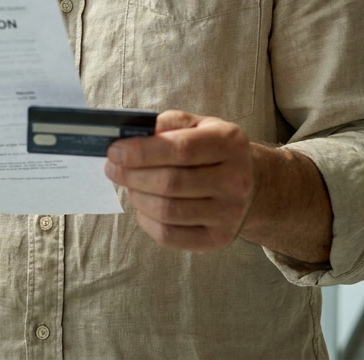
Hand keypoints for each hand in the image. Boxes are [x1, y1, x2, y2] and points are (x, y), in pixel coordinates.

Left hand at [104, 110, 255, 251]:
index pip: (180, 148)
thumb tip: (132, 135)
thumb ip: (169, 124)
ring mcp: (229, 214)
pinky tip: (144, 207)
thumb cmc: (213, 151)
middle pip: (170, 182)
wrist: (251, 184)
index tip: (114, 151)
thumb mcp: (199, 125)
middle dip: (132, 175)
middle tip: (113, 168)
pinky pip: (170, 236)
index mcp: (230, 143)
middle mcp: (235, 180)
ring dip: (137, 197)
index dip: (141, 151)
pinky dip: (147, 221)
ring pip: (167, 211)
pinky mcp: (218, 239)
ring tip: (129, 185)